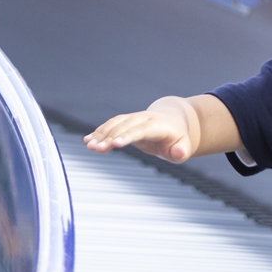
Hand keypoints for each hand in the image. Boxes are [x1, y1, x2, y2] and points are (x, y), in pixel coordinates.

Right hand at [83, 99, 197, 161]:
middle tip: (95, 148)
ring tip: (89, 146)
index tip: (114, 144)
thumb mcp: (184, 145)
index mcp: (158, 125)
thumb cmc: (178, 137)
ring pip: (115, 124)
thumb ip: (182, 151)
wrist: (174, 120)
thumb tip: (180, 153)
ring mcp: (134, 118)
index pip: (141, 130)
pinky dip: (99, 132)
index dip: (127, 136)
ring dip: (101, 134)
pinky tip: (88, 140)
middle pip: (124, 126)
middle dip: (109, 137)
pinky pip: (111, 125)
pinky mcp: (126, 122)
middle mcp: (144, 119)